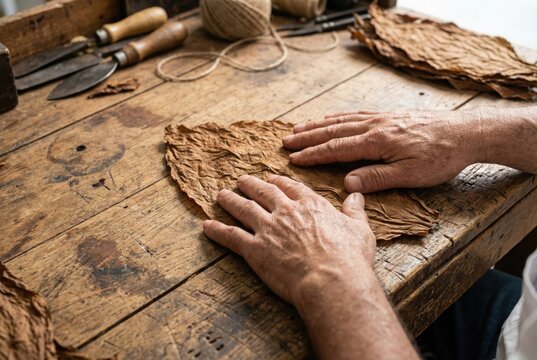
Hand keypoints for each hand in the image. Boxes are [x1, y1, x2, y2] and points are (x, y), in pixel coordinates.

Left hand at [203, 174, 375, 305]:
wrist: (331, 280)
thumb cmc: (349, 257)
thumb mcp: (359, 229)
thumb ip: (355, 210)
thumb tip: (356, 194)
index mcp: (310, 205)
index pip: (290, 187)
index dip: (278, 182)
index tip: (270, 179)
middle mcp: (286, 212)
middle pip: (263, 193)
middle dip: (250, 185)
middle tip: (241, 180)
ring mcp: (268, 229)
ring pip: (243, 209)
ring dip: (230, 200)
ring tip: (221, 195)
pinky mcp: (255, 249)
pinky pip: (230, 236)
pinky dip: (217, 230)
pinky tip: (207, 225)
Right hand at [283, 109, 481, 192]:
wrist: (466, 133)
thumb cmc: (441, 157)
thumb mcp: (411, 175)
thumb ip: (377, 178)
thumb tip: (348, 184)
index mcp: (377, 141)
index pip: (337, 148)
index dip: (313, 154)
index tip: (293, 159)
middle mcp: (374, 125)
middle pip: (333, 130)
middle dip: (307, 136)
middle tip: (285, 141)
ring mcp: (380, 118)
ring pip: (341, 120)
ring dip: (317, 125)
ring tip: (298, 128)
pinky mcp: (388, 116)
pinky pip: (355, 114)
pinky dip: (337, 116)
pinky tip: (330, 118)